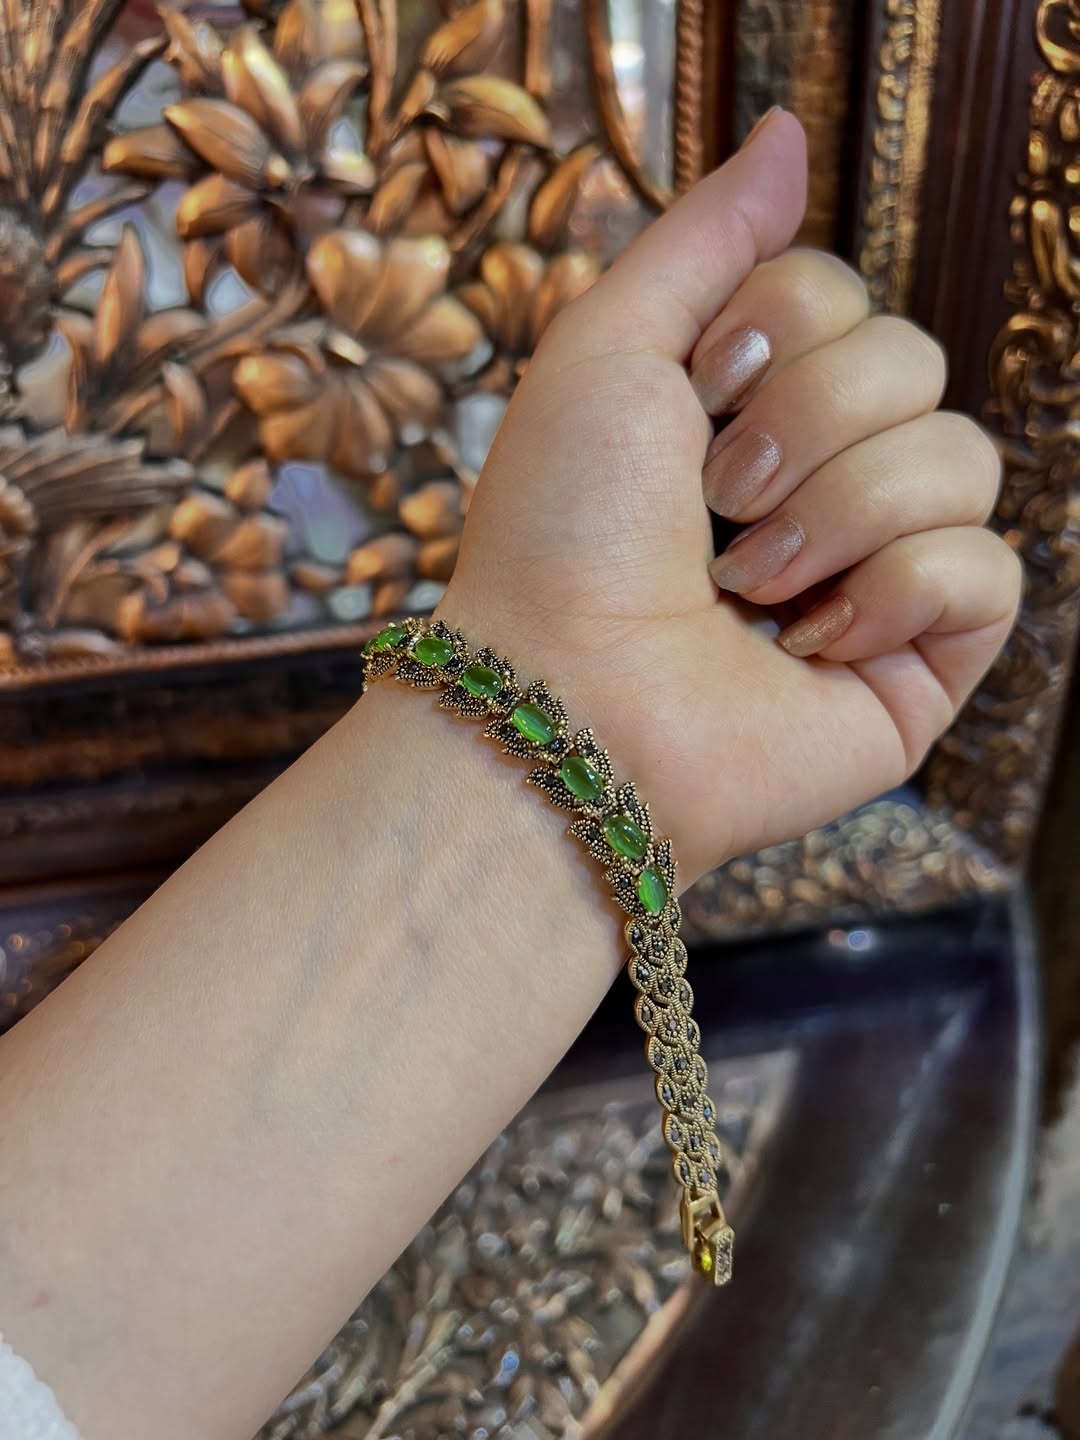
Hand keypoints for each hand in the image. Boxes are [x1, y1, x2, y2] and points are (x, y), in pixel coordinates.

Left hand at [438, 111, 1018, 882]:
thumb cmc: (564, 534)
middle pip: (914, 362)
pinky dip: (895, 593)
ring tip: (748, 585)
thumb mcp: (608, 346)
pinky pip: (992, 570)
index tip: (696, 397)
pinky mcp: (923, 659)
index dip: (779, 328)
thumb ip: (703, 235)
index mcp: (751, 408)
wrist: (565, 700)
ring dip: (837, 513)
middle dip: (804, 424)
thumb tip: (788, 132)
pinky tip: (812, 644)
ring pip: (963, 460)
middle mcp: (822, 481)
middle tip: (715, 504)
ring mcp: (878, 572)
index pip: (846, 298)